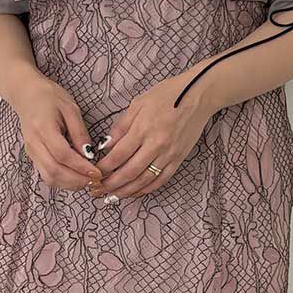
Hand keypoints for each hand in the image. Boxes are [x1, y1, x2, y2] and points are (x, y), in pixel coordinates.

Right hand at [11, 76, 104, 193]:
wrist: (27, 95)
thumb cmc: (49, 97)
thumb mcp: (70, 108)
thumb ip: (79, 132)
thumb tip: (89, 155)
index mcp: (43, 128)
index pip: (62, 155)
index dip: (81, 167)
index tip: (97, 172)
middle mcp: (34, 143)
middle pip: (54, 171)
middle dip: (77, 180)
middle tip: (95, 181)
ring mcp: (31, 152)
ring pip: (49, 177)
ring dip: (69, 184)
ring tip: (87, 181)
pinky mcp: (33, 157)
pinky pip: (46, 174)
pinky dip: (63, 181)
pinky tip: (76, 177)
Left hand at [93, 72, 212, 199]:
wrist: (199, 97)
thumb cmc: (168, 95)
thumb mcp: (138, 104)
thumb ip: (121, 126)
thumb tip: (106, 146)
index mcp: (143, 129)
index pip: (118, 155)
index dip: (104, 168)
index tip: (94, 173)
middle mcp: (156, 144)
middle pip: (129, 172)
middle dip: (111, 184)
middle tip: (97, 190)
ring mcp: (169, 154)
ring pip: (144, 180)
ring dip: (126, 191)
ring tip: (112, 196)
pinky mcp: (179, 159)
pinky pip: (161, 180)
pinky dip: (146, 189)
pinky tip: (134, 192)